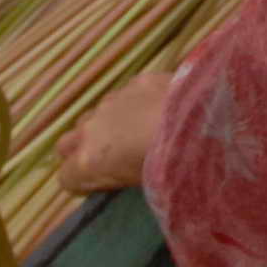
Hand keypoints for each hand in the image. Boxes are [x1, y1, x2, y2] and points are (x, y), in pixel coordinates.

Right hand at [58, 71, 172, 193]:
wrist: (200, 123)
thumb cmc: (170, 167)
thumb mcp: (139, 184)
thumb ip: (116, 177)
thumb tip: (114, 172)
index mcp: (89, 162)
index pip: (65, 176)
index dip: (80, 180)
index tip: (97, 182)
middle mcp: (91, 130)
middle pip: (67, 143)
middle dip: (80, 149)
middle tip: (108, 156)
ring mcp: (112, 101)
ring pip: (94, 114)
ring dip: (106, 123)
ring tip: (134, 129)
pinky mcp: (137, 81)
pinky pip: (124, 94)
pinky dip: (133, 102)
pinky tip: (156, 106)